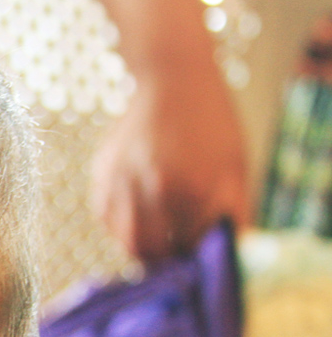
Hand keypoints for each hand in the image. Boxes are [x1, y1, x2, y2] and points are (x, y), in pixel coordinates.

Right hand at [90, 66, 252, 261]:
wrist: (172, 78)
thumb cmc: (212, 122)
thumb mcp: (235, 167)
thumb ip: (232, 214)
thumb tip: (227, 252)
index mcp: (187, 190)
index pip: (187, 248)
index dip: (195, 256)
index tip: (200, 255)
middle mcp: (147, 190)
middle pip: (150, 252)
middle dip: (165, 258)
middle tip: (178, 252)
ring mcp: (118, 182)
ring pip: (123, 239)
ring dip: (141, 245)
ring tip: (161, 234)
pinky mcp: (100, 175)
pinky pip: (106, 218)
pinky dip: (122, 225)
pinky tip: (141, 212)